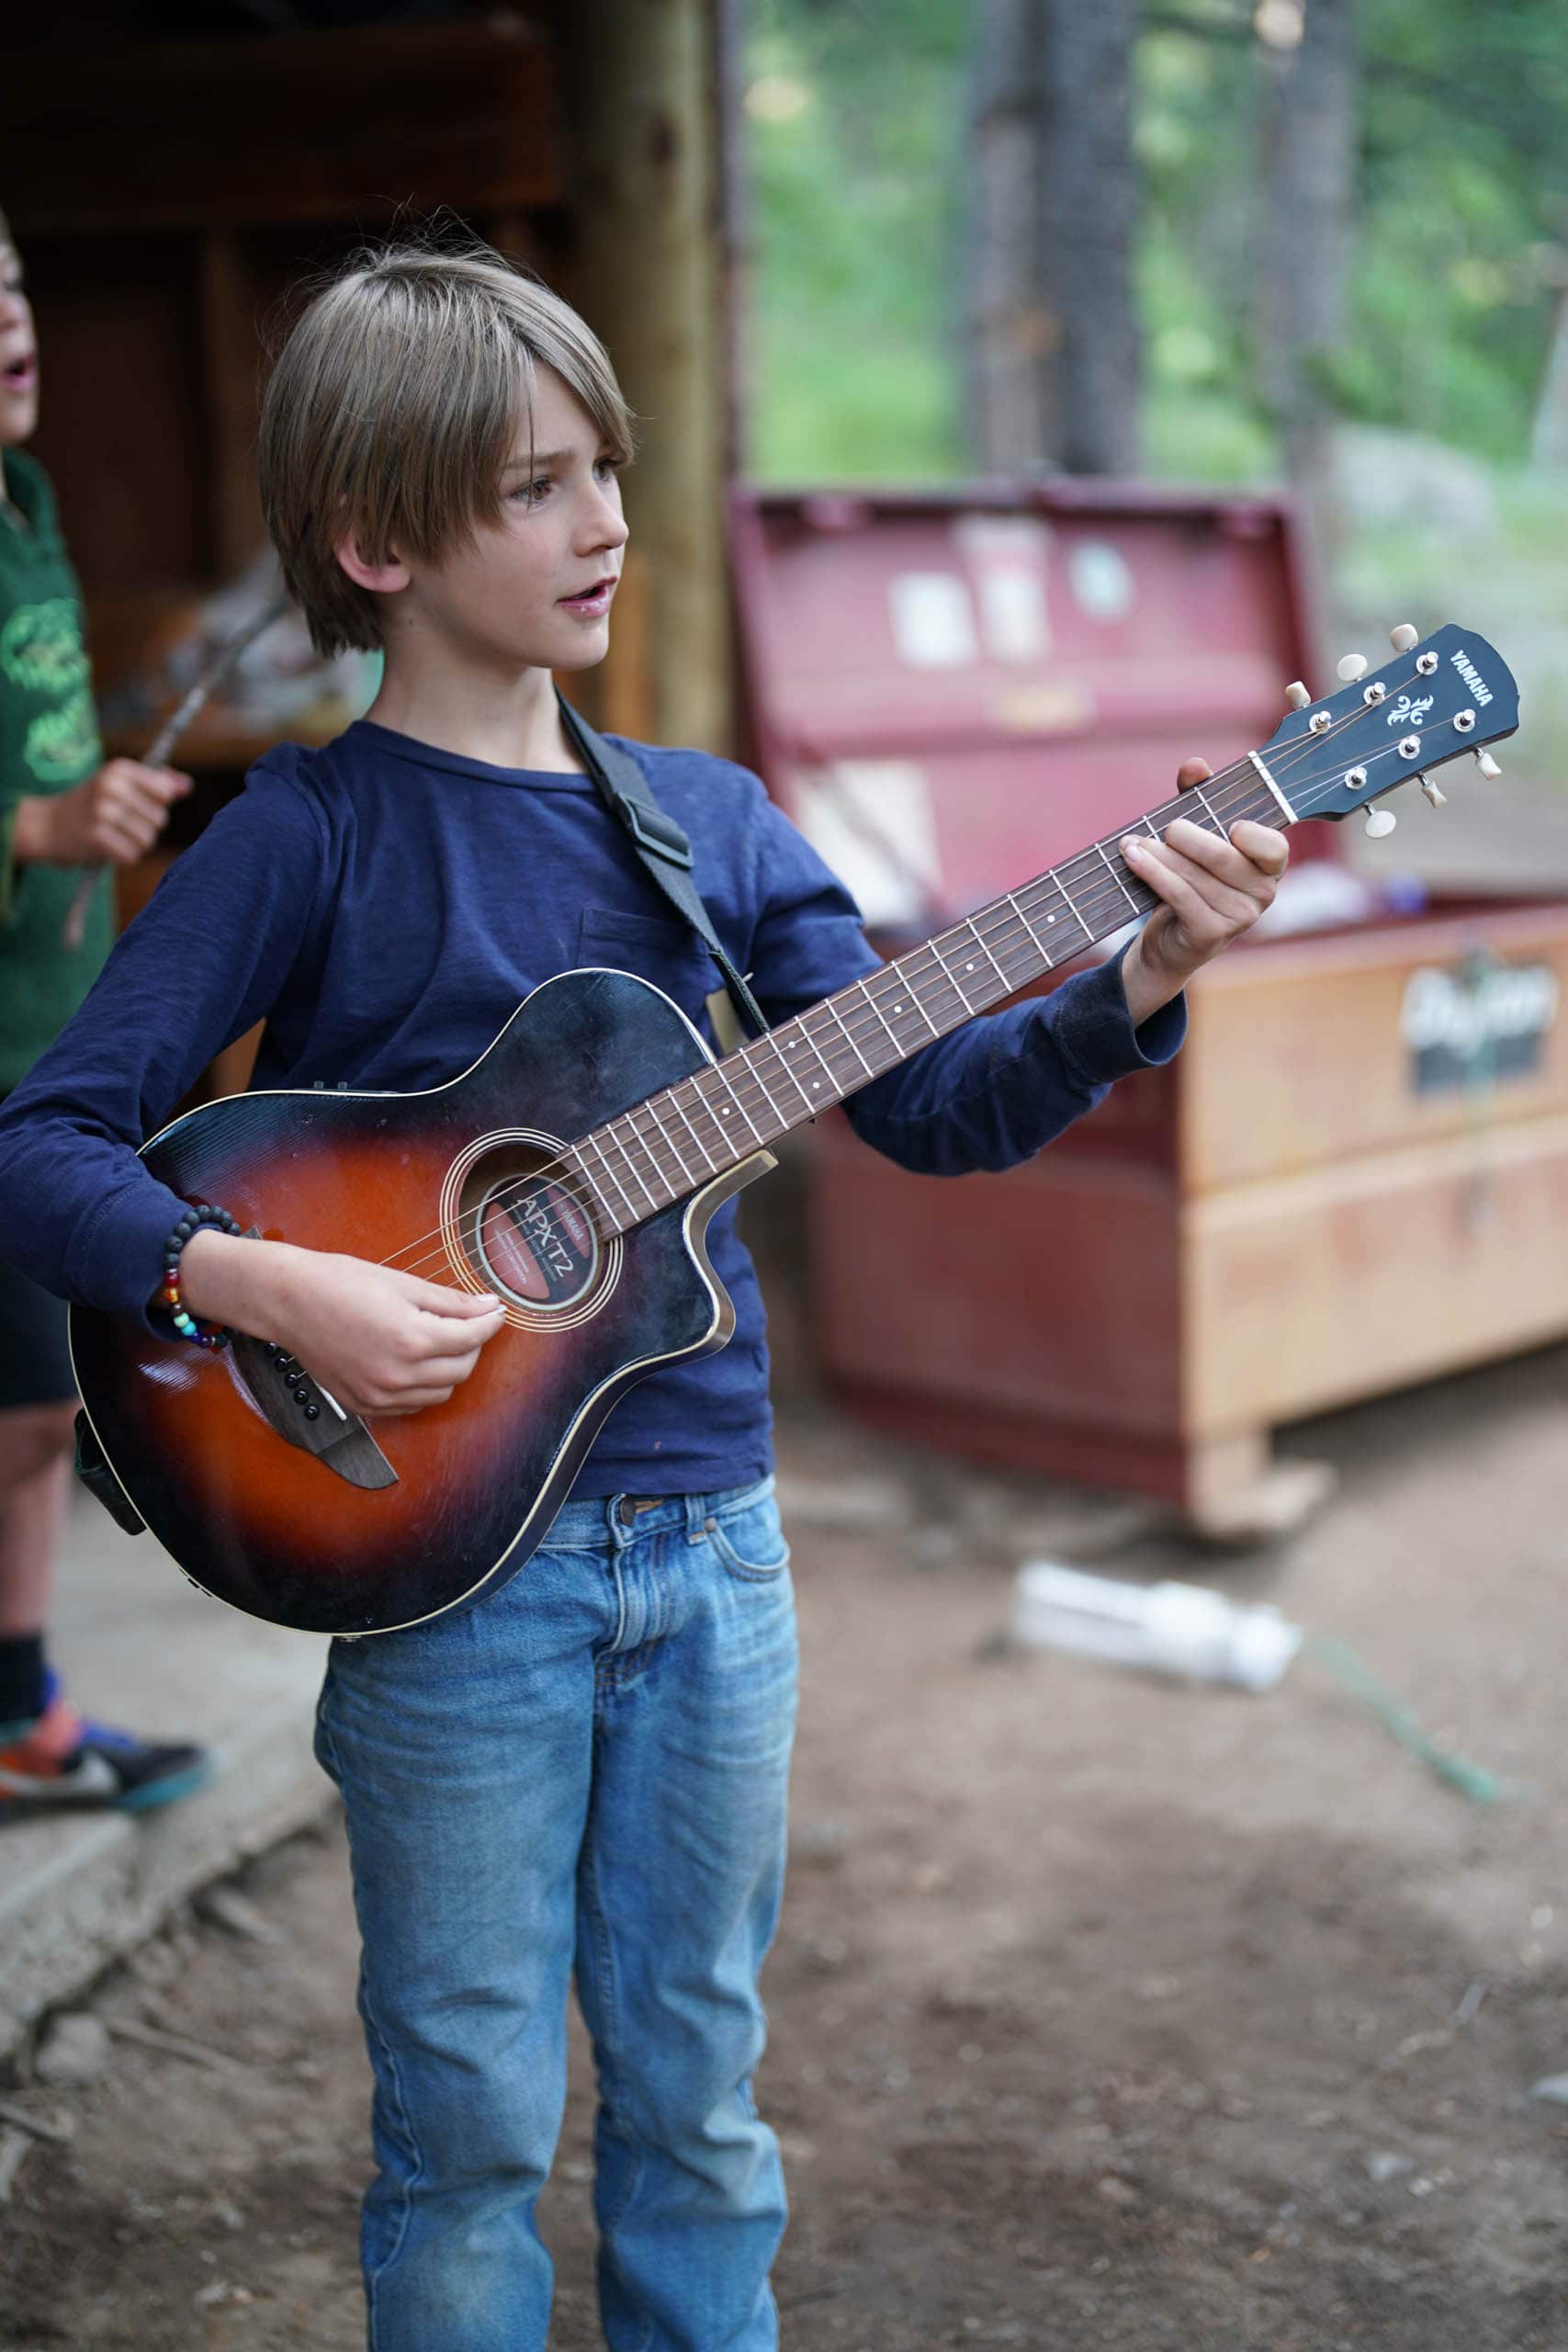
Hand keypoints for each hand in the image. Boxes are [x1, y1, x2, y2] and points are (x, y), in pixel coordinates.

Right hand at [11, 759, 192, 866]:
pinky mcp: (95, 836)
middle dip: (146, 827)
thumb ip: (157, 783)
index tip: (138, 805)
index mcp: (119, 769)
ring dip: (135, 844)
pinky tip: (107, 848)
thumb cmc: (92, 805)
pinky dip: (123, 857)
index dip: (158, 805)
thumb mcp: (120, 784)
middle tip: (120, 824)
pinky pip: (132, 855)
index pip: (165, 792)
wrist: (47, 825)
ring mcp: (101, 811)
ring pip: (148, 839)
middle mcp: (110, 786)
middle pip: (159, 819)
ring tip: (115, 836)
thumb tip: (187, 786)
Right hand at [178, 1233, 507, 1418]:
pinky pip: (412, 1405)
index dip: (490, 1322)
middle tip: (468, 1322)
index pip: (472, 1338)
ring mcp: (379, 1395)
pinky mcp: (365, 1405)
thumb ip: (450, 1301)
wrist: (287, 1301)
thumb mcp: (402, 1284)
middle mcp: (397, 1374)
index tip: (496, 1311)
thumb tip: (487, 1306)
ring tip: (439, 1341)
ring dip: (450, 1368)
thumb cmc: (339, 1283)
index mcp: (411, 1338)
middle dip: (472, 1345)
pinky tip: (415, 1362)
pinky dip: (423, 1387)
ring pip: (441, 1392)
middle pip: (462, 1369)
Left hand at [1117, 757, 1288, 1026]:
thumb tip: (1194, 765)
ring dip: (1158, 854)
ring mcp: (1238, 918)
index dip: (1254, 835)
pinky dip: (1152, 872)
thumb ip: (1200, 797)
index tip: (1231, 825)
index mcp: (1269, 866)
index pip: (1275, 847)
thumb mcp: (1196, 836)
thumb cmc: (1190, 879)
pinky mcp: (1210, 933)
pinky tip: (1132, 858)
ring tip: (1132, 843)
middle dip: (1187, 836)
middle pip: (1224, 857)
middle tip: (1165, 827)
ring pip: (1195, 875)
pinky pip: (1178, 894)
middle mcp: (1262, 894)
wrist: (1169, 943)